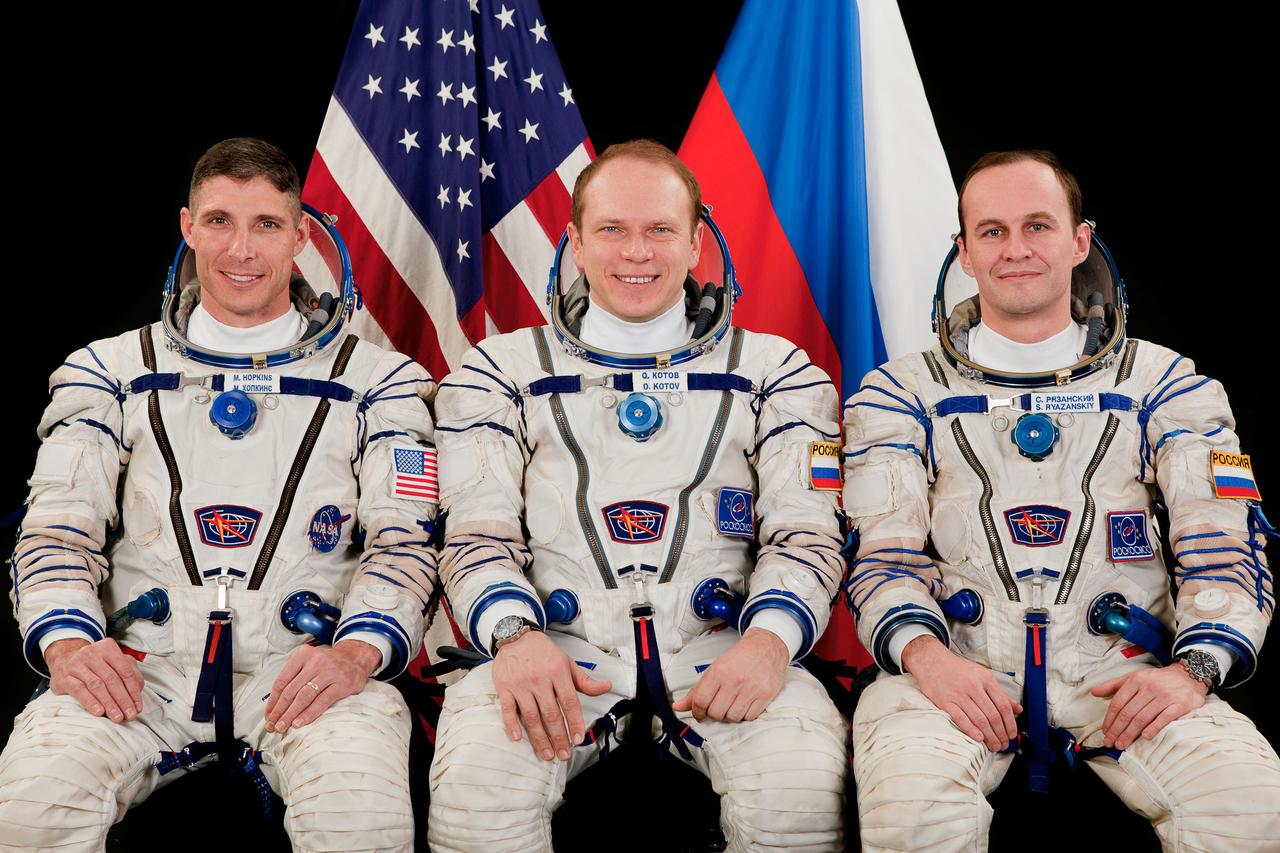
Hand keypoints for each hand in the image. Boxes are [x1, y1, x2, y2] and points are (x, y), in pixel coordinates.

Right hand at [45, 637, 143, 722]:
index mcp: (107, 648)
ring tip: (117, 717)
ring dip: (109, 703)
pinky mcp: (64, 678)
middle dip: (123, 700)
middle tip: (129, 715)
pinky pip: (80, 690)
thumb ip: (128, 673)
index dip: (133, 691)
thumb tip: (137, 691)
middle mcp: (91, 654)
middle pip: (112, 679)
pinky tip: (99, 712)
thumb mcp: (112, 662)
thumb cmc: (94, 665)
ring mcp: (76, 665)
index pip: (125, 671)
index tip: (138, 707)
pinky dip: (91, 702)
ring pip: (97, 685)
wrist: (62, 660)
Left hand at [264, 640, 381, 731]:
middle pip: (290, 691)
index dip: (273, 701)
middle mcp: (314, 662)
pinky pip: (321, 701)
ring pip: (303, 697)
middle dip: (279, 711)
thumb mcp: (309, 662)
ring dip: (290, 714)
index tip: (268, 715)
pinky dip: (308, 714)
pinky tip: (299, 723)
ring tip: (282, 726)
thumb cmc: (329, 663)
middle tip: (271, 725)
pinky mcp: (341, 684)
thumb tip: (276, 704)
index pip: (282, 681)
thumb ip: (294, 677)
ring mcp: (329, 673)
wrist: (356, 657)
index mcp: (302, 655)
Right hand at [492, 630, 611, 761]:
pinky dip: (512, 725)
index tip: (577, 738)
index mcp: (558, 672)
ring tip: (547, 753)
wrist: (515, 636)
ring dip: (539, 738)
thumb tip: (607, 687)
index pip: (569, 702)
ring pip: (531, 716)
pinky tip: (518, 738)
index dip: (574, 722)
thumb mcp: (567, 663)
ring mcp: (521, 685)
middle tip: (563, 754)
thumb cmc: (543, 653)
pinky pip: (508, 710)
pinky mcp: (504, 688)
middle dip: (559, 737)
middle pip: (551, 714)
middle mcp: (539, 679)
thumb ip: (585, 680)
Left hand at [672, 627, 787, 722]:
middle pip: (716, 713)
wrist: (766, 645)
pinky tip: (744, 704)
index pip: (700, 701)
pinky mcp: (765, 695)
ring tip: (732, 704)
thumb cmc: (740, 657)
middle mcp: (734, 680)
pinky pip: (750, 717)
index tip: (699, 714)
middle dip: (714, 714)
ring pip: (733, 717)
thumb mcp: (715, 668)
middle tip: (717, 707)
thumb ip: (697, 690)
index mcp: (719, 672)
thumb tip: (678, 707)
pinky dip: (745, 715)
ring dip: (730, 715)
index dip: (697, 712)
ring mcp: (751, 688)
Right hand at [901, 635, 1021, 750]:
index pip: (1003, 705)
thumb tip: (1018, 709)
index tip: (1012, 733)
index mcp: (986, 679)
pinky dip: (971, 730)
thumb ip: (1000, 693)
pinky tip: (978, 738)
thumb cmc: (958, 669)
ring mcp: (959, 694)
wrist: (931, 661)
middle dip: (1000, 734)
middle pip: (992, 715)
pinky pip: (961, 719)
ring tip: (994, 746)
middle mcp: (974, 686)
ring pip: (979, 720)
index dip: (1010, 723)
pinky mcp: (945, 701)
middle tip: (1003, 744)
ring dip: (989, 736)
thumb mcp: (982, 675)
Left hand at [1091, 664, 1207, 748]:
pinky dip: (1154, 728)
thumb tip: (1094, 692)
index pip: (1118, 703)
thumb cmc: (1157, 679)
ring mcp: (1165, 696)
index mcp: (1135, 680)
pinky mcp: (1180, 704)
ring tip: (1122, 744)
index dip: (1109, 719)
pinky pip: (1165, 718)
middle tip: (1110, 742)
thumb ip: (1114, 685)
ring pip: (1143, 717)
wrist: (1189, 675)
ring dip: (1130, 733)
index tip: (1105, 731)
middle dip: (1117, 730)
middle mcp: (1149, 688)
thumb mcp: (1134, 677)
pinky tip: (1145, 737)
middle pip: (1128, 713)